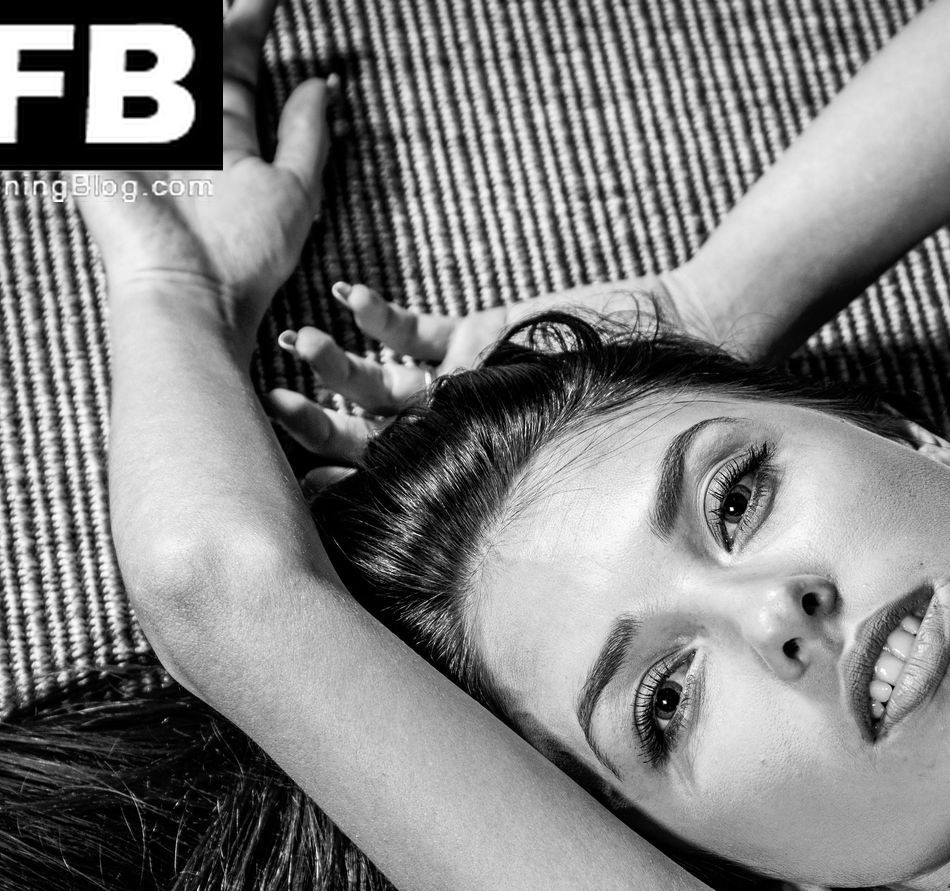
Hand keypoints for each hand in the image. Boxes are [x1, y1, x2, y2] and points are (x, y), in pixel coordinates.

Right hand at [72, 0, 328, 339]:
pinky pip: (96, 83)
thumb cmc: (247, 254)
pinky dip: (102, 58)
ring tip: (194, 13)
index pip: (236, 64)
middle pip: (190, 50)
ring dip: (160, 34)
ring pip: (142, 58)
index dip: (250, 25)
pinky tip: (123, 41)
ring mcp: (139, 134)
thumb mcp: (295, 191)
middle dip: (212, 18)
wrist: (189, 291)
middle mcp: (183, 130)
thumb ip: (306, 137)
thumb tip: (321, 85)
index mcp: (226, 138)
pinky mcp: (97, 144)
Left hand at [266, 270, 735, 474]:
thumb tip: (435, 534)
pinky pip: (415, 332)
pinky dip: (380, 316)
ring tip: (302, 343)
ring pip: (380, 381)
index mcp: (467, 475)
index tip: (291, 481)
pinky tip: (351, 298)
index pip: (387, 486)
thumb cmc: (629, 410)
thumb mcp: (550, 446)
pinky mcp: (473, 338)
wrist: (676, 332)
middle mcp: (454, 436)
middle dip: (316, 421)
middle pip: (365, 435)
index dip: (336, 482)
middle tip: (273, 404)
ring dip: (338, 363)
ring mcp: (460, 386)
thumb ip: (489, 470)